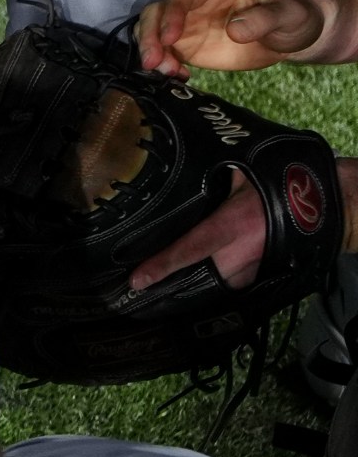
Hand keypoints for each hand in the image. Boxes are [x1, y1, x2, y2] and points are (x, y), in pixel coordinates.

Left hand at [131, 158, 357, 292]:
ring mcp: (250, 272)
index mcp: (233, 227)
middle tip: (133, 290)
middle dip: (164, 285)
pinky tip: (181, 284)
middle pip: (192, 278)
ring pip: (207, 285)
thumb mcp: (241, 175)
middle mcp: (240, 256)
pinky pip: (221, 284)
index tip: (136, 280)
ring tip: (150, 292)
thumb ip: (211, 178)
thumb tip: (180, 164)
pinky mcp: (256, 279)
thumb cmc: (280, 184)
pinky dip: (202, 282)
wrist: (324, 208)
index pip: (189, 250)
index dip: (161, 266)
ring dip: (182, 287)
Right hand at [136, 0, 329, 77]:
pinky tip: (179, 78)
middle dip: (149, 36)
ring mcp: (189, 25)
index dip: (171, 14)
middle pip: (157, 12)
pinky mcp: (189, 47)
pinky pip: (165, 54)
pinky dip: (164, 66)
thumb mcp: (289, 10)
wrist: (293, 32)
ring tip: (167, 73)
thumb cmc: (294, 12)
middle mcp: (194, 4)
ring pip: (153, 33)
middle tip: (154, 63)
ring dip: (152, 52)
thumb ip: (265, 17)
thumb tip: (234, 30)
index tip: (170, 39)